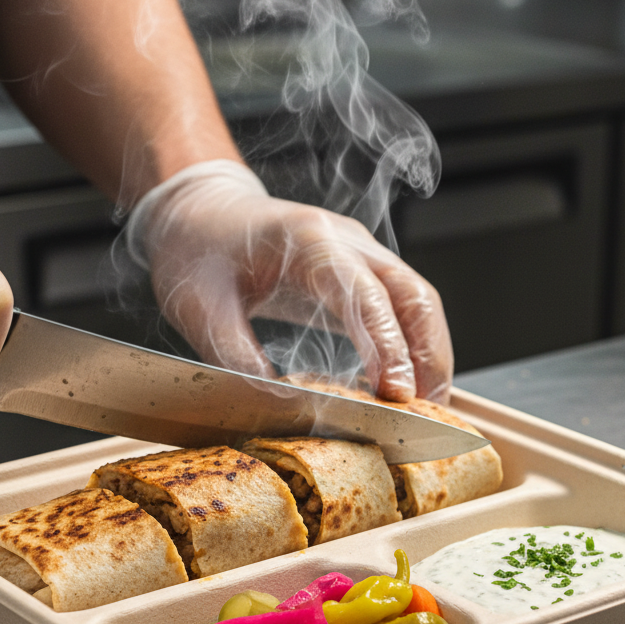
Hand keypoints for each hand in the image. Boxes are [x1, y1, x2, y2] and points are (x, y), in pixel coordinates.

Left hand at [129, 161, 452, 402]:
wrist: (196, 210)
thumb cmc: (195, 251)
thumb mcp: (201, 310)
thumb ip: (238, 359)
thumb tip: (282, 408)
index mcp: (308, 240)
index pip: (365, 294)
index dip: (386, 345)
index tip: (396, 393)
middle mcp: (346, 241)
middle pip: (413, 296)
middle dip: (427, 357)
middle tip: (425, 414)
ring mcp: (359, 254)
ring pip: (417, 302)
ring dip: (429, 355)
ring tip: (424, 409)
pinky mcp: (358, 272)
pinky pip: (401, 309)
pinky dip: (412, 348)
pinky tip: (404, 386)